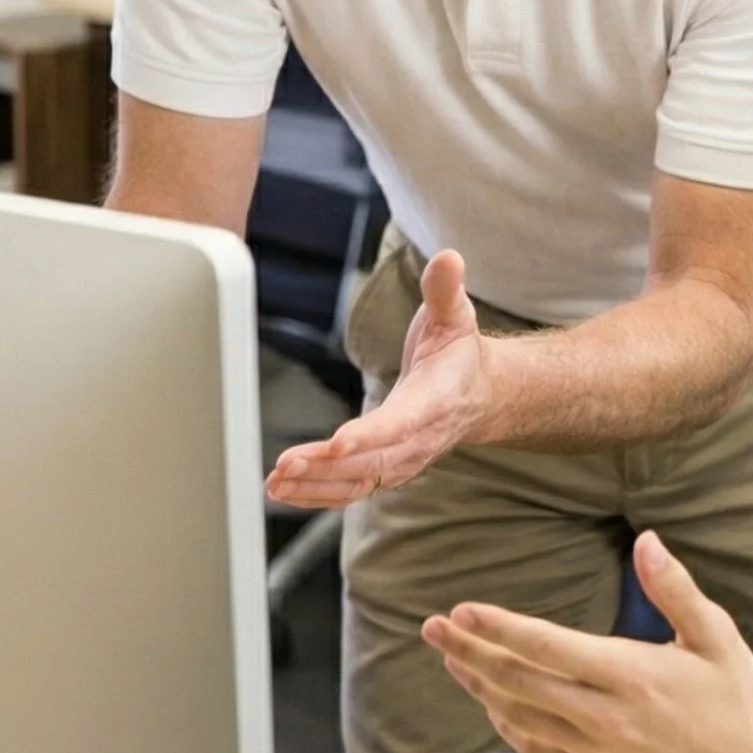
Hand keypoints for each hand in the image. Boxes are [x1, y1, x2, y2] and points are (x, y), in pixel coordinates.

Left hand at [266, 250, 489, 506]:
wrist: (477, 393)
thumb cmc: (457, 352)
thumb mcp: (455, 315)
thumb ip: (445, 290)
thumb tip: (449, 258)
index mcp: (436, 400)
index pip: (402, 422)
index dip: (369, 436)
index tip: (336, 442)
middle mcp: (420, 439)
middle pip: (372, 461)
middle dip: (326, 467)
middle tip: (285, 466)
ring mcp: (403, 460)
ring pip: (358, 481)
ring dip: (315, 486)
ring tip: (276, 482)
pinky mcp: (386, 468)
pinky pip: (352, 489)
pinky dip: (318, 494)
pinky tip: (285, 491)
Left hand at [422, 531, 752, 752]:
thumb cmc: (738, 701)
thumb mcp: (718, 637)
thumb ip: (676, 589)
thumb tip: (647, 541)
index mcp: (631, 676)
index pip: (547, 647)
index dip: (499, 627)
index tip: (462, 608)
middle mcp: (605, 718)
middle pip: (518, 681)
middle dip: (469, 651)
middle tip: (433, 627)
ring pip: (519, 717)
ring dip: (479, 685)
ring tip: (452, 657)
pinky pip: (536, 750)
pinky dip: (506, 723)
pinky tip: (491, 701)